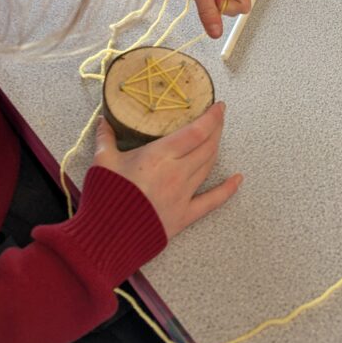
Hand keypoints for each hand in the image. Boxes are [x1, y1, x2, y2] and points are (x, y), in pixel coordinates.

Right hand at [93, 104, 241, 239]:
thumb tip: (103, 120)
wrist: (108, 236)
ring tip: (218, 137)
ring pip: (208, 166)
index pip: (195, 132)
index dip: (211, 118)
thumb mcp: (103, 161)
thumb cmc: (107, 195)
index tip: (219, 106)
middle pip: (206, 146)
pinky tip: (238, 179)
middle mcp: (177, 172)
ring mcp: (184, 194)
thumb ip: (106, 138)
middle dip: (216, 130)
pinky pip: (212, 201)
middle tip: (219, 117)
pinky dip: (227, 189)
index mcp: (160, 155)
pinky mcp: (185, 215)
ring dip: (216, 150)